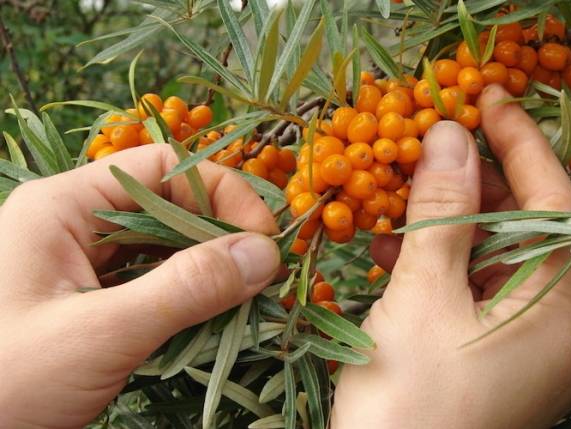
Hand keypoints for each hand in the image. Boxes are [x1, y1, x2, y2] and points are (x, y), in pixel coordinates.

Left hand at [0, 144, 280, 427]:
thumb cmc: (2, 385)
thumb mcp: (98, 334)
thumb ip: (185, 290)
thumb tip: (264, 253)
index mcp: (65, 205)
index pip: (163, 168)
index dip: (222, 195)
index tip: (264, 243)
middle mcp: (74, 222)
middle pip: (167, 203)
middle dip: (219, 235)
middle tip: (262, 276)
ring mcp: (81, 261)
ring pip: (163, 245)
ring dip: (206, 267)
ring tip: (244, 298)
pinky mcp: (89, 298)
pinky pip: (150, 280)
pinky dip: (185, 294)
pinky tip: (209, 315)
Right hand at [332, 84, 570, 428]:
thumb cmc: (411, 401)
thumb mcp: (423, 296)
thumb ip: (443, 215)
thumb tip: (449, 137)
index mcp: (563, 309)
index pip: (556, 201)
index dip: (520, 143)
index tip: (487, 99)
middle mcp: (556, 322)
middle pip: (525, 226)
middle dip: (475, 183)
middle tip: (431, 149)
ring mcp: (522, 339)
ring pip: (491, 254)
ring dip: (445, 223)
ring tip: (399, 201)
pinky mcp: (489, 350)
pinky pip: (471, 286)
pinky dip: (435, 262)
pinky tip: (392, 250)